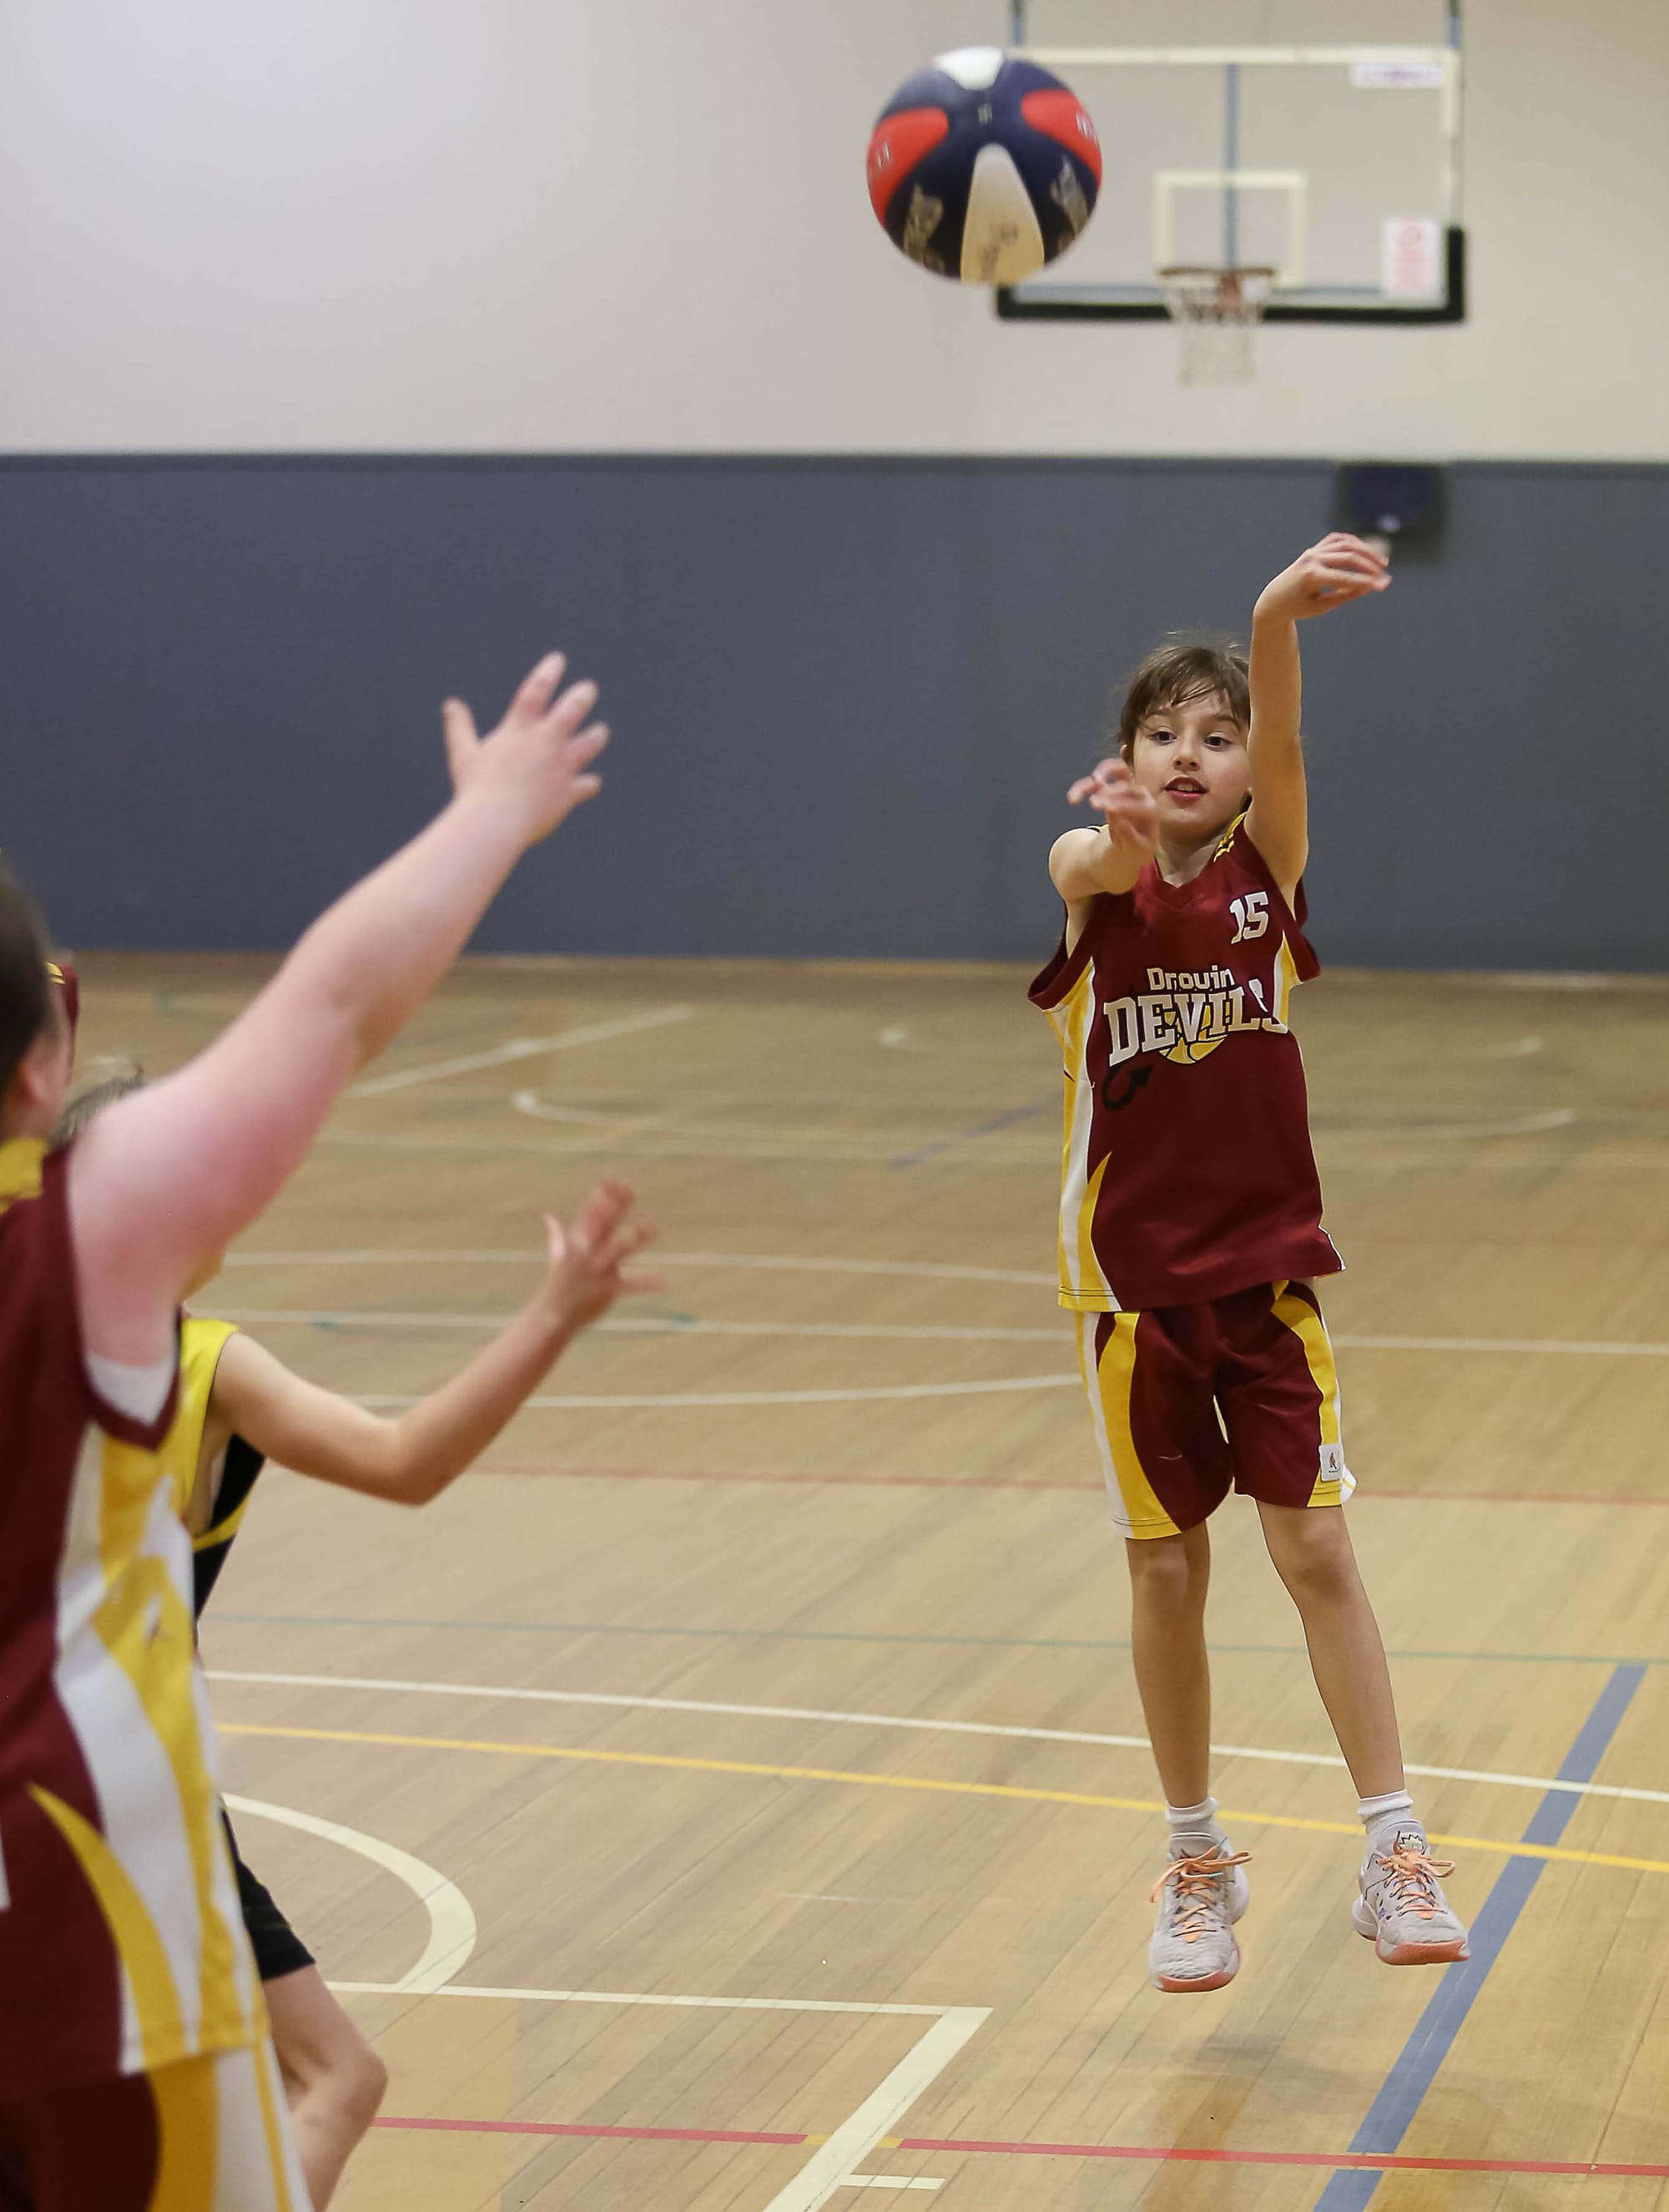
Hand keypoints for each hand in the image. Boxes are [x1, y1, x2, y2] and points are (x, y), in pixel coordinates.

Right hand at [442, 652, 610, 845]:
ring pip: (589, 743)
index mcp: (520, 728)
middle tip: (589, 689)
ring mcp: (562, 766)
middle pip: (573, 708)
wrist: (495, 822)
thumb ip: (459, 727)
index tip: (559, 659)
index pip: (538, 689)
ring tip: (600, 731)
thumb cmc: (475, 788)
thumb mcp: (463, 754)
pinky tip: (591, 782)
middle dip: (583, 695)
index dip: (549, 671)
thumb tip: (451, 705)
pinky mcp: (569, 792)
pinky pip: (587, 784)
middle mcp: (546, 741)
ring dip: (596, 735)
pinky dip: (589, 783)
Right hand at [540, 1176, 660, 1333]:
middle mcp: (587, 1251)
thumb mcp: (557, 1256)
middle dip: (617, 1207)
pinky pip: (630, 1285)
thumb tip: (547, 1216)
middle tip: (632, 1190)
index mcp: (578, 1242)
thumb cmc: (558, 1284)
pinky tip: (663, 1281)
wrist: (551, 1317)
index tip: (613, 1174)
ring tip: (655, 1226)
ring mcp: (597, 1269)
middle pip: (605, 1223)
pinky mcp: (606, 1289)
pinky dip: (646, 1283)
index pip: (591, 1211)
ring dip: (637, 1236)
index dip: (603, 1192)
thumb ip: (556, 1235)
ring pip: (620, 1248)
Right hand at [1066, 758, 1160, 860]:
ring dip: (1094, 781)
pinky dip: (1084, 787)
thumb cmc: (1137, 847)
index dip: (1125, 806)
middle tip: (1093, 804)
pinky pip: (1097, 781)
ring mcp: (1125, 788)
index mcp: (1151, 810)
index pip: (1141, 805)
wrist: (1132, 843)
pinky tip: (1072, 799)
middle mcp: (1140, 795)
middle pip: (1126, 785)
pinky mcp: (1110, 789)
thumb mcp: (1137, 848)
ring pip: (1113, 772)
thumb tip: (1118, 820)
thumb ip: (1130, 835)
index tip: (1108, 810)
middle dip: (1109, 794)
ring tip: (1076, 797)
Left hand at [1254, 532, 1389, 623]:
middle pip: (1349, 556)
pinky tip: (1367, 553)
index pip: (1345, 577)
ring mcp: (1313, 551)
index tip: (1383, 586)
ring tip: (1382, 564)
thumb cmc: (1298, 607)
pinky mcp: (1315, 548)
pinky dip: (1354, 543)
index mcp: (1310, 576)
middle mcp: (1312, 559)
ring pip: (1346, 544)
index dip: (1366, 582)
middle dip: (1370, 566)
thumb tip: (1369, 585)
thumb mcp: (1321, 607)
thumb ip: (1344, 595)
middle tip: (1385, 577)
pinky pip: (1339, 540)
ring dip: (1367, 552)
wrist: (1274, 599)